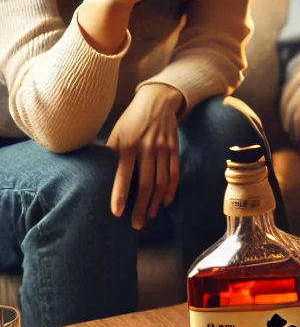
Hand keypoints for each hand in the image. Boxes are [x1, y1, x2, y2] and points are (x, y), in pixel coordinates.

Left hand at [107, 83, 185, 228]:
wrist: (158, 100)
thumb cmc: (131, 120)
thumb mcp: (116, 132)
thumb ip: (111, 153)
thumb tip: (97, 175)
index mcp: (127, 144)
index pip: (123, 174)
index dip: (119, 194)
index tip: (116, 213)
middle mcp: (147, 148)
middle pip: (145, 183)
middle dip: (140, 207)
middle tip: (136, 225)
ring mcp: (163, 149)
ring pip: (161, 182)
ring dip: (155, 203)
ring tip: (148, 218)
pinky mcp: (175, 149)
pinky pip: (174, 174)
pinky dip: (171, 191)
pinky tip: (164, 203)